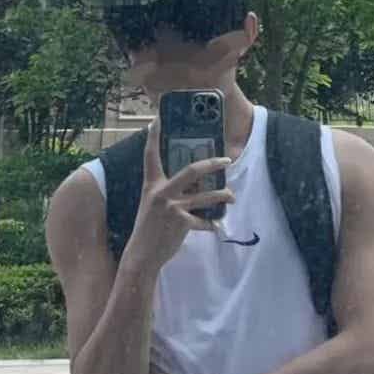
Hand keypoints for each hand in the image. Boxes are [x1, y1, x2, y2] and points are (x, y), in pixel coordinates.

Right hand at [128, 118, 234, 269]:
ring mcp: (172, 207)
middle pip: (192, 170)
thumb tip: (191, 185)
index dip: (153, 136)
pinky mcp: (181, 222)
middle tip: (227, 160)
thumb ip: (167, 193)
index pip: (150, 155)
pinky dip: (211, 224)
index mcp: (151, 185)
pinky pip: (204, 221)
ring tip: (231, 196)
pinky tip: (215, 226)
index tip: (157, 119)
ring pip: (206, 196)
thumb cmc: (148, 230)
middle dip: (213, 164)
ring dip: (222, 195)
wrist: (142, 255)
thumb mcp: (152, 206)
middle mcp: (161, 192)